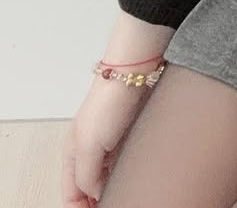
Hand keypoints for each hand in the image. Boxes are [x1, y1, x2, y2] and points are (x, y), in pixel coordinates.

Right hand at [61, 78, 150, 205]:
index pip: (71, 194)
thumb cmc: (108, 100)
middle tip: (111, 204)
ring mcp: (108, 141)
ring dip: (112, 186)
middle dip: (95, 199)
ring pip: (106, 175)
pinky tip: (134, 176)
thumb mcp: (89, 145)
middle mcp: (88, 149)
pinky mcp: (127, 133)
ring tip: (123, 192)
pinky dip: (126, 172)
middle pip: (87, 186)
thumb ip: (87, 175)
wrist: (134, 73)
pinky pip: (123, 161)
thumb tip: (94, 193)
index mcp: (72, 154)